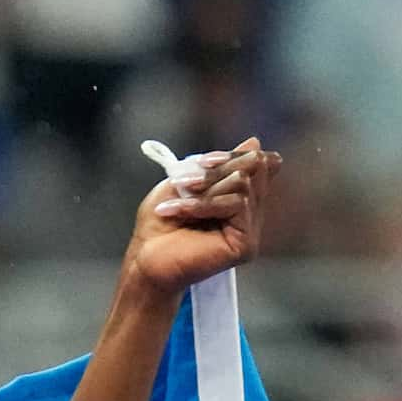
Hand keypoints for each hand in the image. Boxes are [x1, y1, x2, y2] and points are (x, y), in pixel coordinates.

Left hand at [124, 140, 281, 296]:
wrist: (145, 258)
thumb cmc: (160, 224)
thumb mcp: (187, 180)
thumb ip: (219, 164)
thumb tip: (255, 142)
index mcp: (240, 198)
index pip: (257, 162)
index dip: (234, 155)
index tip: (204, 161)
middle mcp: (250, 214)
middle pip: (253, 168)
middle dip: (215, 169)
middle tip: (182, 183)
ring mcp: (250, 230)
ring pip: (242, 185)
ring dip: (204, 187)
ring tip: (175, 198)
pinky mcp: (246, 244)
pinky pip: (236, 205)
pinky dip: (202, 204)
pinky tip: (176, 211)